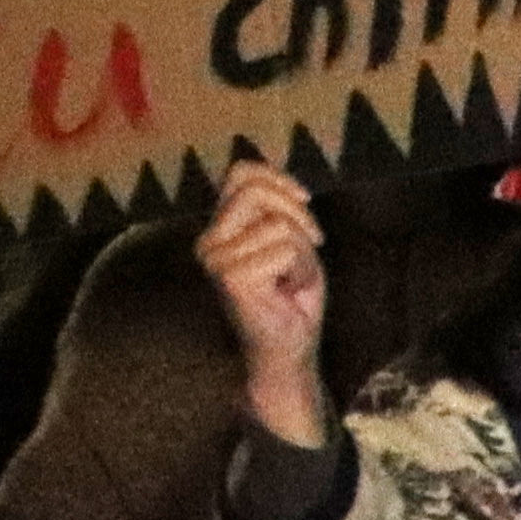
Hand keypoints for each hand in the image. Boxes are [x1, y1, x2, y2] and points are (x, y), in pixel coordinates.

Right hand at [200, 164, 332, 445]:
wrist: (289, 347)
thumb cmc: (292, 295)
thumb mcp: (291, 240)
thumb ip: (280, 210)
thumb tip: (291, 189)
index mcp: (219, 227)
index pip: (240, 172)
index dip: (278, 178)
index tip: (304, 199)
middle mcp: (208, 241)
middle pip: (256, 192)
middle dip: (297, 214)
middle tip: (312, 243)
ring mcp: (215, 259)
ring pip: (278, 225)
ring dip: (303, 252)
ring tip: (291, 277)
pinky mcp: (230, 277)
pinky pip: (286, 250)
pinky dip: (302, 269)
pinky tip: (288, 291)